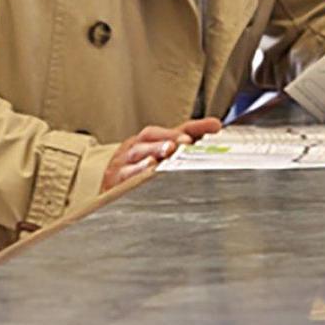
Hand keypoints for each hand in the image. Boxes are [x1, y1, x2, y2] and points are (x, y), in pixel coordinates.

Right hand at [102, 118, 222, 190]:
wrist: (108, 198)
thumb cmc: (138, 176)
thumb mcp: (161, 162)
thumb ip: (186, 153)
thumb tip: (216, 138)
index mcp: (149, 140)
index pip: (176, 130)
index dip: (195, 127)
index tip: (215, 126)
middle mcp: (135, 147)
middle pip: (152, 136)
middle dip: (170, 136)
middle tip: (187, 140)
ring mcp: (122, 162)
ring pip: (138, 152)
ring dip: (154, 150)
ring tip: (169, 149)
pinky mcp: (113, 180)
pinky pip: (125, 174)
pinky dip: (137, 170)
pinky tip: (148, 168)